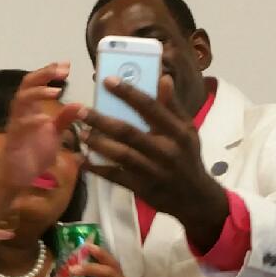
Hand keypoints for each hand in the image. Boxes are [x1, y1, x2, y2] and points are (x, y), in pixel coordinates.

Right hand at [0, 63, 82, 187]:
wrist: (18, 176)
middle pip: (27, 85)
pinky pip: (19, 126)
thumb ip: (65, 118)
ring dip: (37, 93)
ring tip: (56, 91)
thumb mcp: (55, 133)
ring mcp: (16, 125)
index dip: (49, 72)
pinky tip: (44, 119)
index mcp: (31, 108)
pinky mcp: (13, 140)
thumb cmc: (34, 153)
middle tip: (61, 70)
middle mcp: (22, 112)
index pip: (36, 83)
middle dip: (43, 75)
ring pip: (20, 101)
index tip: (66, 65)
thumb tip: (80, 104)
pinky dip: (32, 121)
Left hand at [77, 73, 228, 250]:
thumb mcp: (187, 130)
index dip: (128, 93)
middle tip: (80, 110)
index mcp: (177, 132)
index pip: (151, 107)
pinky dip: (98, 168)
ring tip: (82, 133)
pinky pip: (116, 177)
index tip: (108, 81)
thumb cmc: (187, 157)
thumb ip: (173, 106)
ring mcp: (153, 171)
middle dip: (102, 120)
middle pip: (129, 132)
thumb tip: (162, 78)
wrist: (194, 198)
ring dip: (98, 144)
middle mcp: (165, 150)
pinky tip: (83, 160)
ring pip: (121, 155)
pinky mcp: (142, 188)